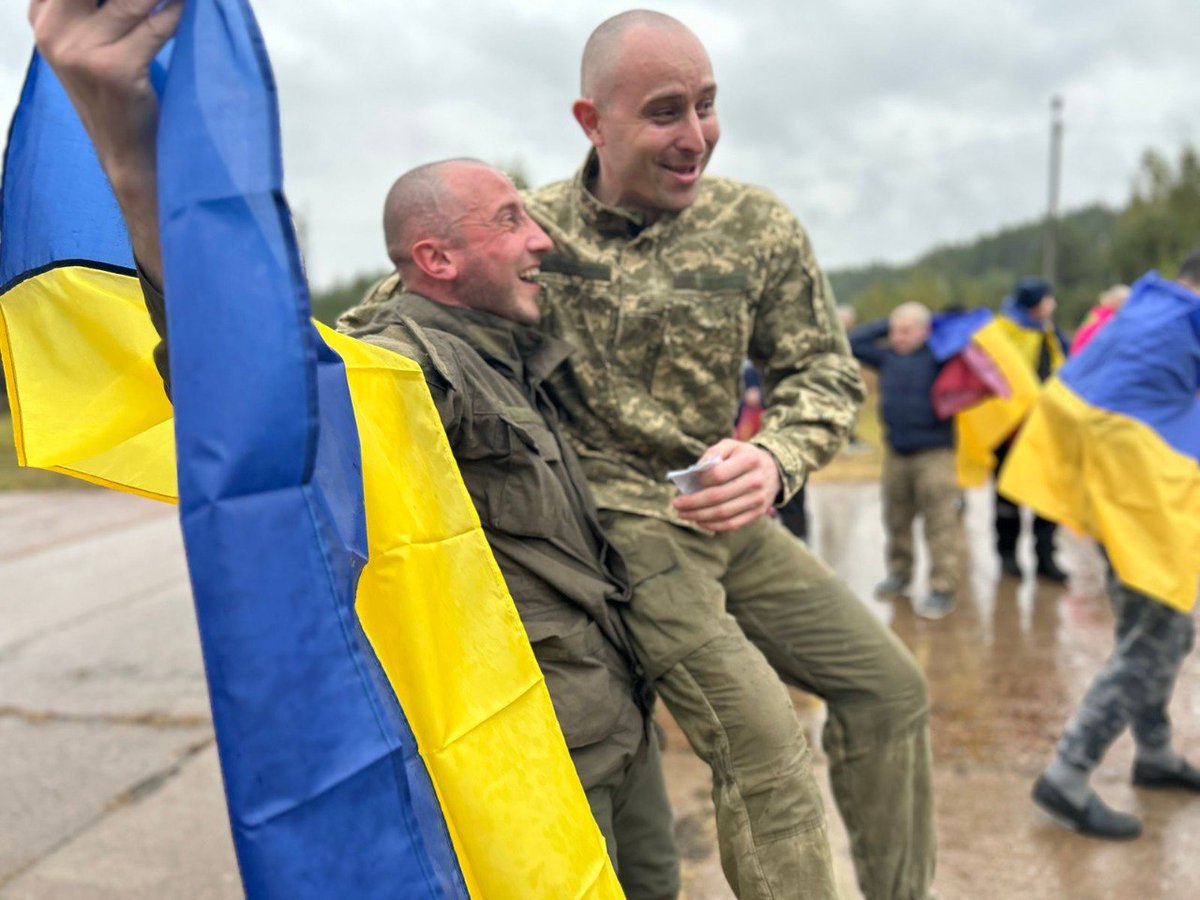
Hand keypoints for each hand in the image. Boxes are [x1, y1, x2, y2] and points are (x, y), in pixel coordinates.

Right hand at [29, 0, 183, 285]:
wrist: (126, 155)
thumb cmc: (115, 96)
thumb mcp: (86, 44)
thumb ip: (94, 8)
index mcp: (43, 19)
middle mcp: (53, 32)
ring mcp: (80, 52)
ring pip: (131, 0)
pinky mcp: (114, 70)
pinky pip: (154, 27)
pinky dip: (174, 13)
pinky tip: (185, 7)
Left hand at [671, 439, 782, 531]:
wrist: (773, 470)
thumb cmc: (743, 456)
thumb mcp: (731, 445)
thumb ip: (712, 453)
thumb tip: (695, 471)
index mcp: (749, 460)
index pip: (718, 474)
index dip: (700, 480)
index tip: (687, 483)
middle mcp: (756, 481)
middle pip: (718, 497)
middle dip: (693, 502)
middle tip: (676, 504)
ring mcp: (759, 500)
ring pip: (723, 513)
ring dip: (699, 516)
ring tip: (682, 514)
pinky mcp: (758, 513)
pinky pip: (732, 524)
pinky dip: (713, 525)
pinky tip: (699, 521)